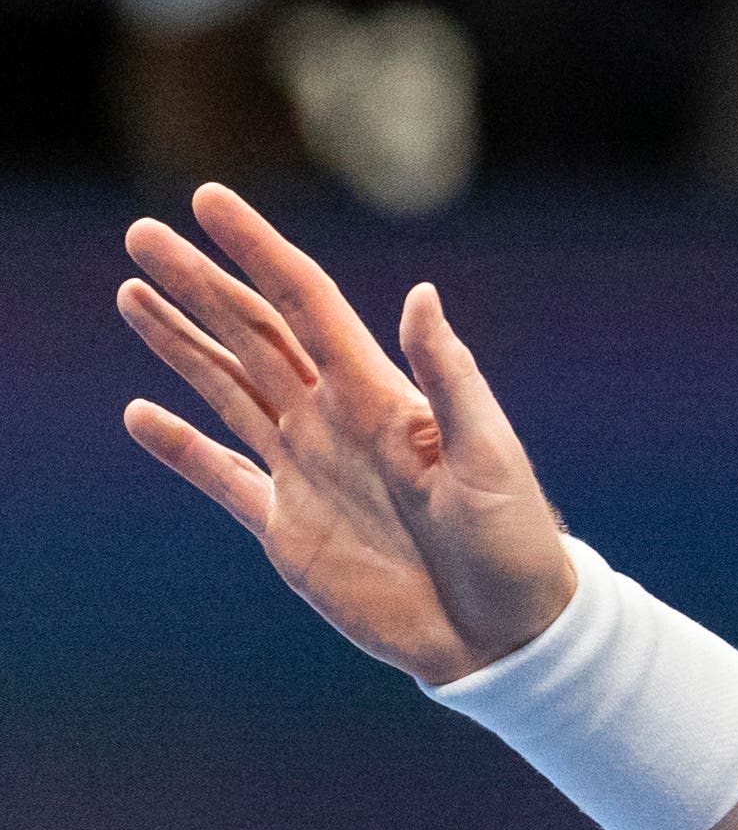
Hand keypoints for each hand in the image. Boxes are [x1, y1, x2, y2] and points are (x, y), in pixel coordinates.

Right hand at [118, 183, 575, 684]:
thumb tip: (421, 294)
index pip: (304, 302)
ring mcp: (307, 470)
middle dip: (198, 282)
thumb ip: (449, 377)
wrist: (503, 629)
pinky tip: (140, 413)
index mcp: (378, 394)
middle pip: (251, 333)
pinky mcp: (288, 528)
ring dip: (179, 343)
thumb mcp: (489, 453)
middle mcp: (334, 419)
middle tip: (141, 233)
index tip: (209, 201)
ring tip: (132, 293)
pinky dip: (179, 446)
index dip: (257, 249)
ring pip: (227, 388)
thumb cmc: (513, 538)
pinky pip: (221, 476)